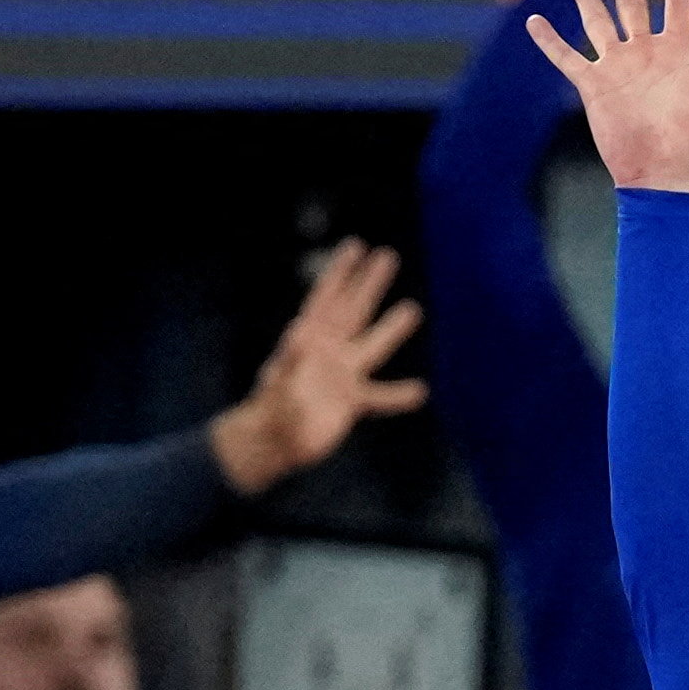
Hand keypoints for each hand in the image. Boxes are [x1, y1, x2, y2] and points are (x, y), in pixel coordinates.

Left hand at [212, 237, 428, 484]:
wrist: (271, 443)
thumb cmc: (267, 414)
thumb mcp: (275, 387)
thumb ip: (290, 364)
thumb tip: (297, 334)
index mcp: (305, 339)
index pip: (325, 298)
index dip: (340, 272)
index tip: (356, 246)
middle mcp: (327, 351)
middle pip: (354, 310)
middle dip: (370, 283)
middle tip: (388, 256)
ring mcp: (341, 374)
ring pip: (372, 346)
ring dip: (392, 328)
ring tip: (412, 309)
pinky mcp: (351, 401)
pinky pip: (380, 396)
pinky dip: (399, 395)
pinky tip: (421, 391)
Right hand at [524, 0, 688, 195]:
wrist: (668, 181)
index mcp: (678, 54)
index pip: (678, 7)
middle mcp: (646, 55)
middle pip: (633, 4)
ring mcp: (618, 69)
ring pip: (598, 21)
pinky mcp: (594, 88)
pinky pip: (568, 58)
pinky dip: (551, 42)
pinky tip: (534, 21)